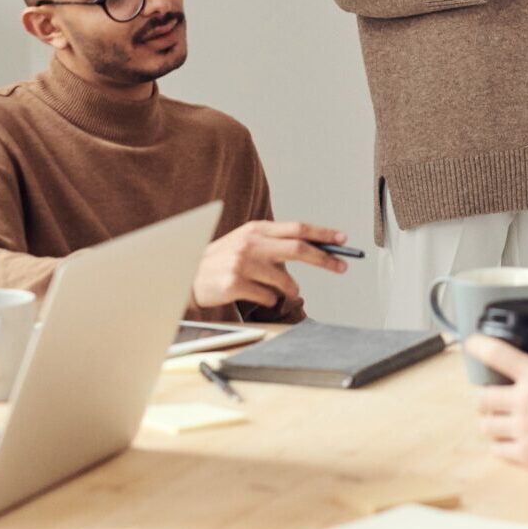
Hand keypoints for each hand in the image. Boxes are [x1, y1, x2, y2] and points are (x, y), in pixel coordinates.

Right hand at [193, 219, 348, 308]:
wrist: (184, 276)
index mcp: (256, 229)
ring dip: (288, 289)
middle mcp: (251, 243)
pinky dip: (270, 300)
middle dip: (325, 259)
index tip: (344, 240)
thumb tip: (315, 249)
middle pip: (299, 249)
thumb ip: (275, 244)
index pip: (298, 228)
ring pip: (284, 280)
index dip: (323, 233)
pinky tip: (257, 297)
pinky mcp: (234, 284)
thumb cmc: (222, 261)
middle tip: (342, 267)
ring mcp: (242, 263)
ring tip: (278, 290)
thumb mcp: (247, 243)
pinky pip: (268, 297)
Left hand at [468, 339, 527, 474]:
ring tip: (499, 423)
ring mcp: (521, 428)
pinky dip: (499, 445)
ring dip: (490, 423)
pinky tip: (508, 443)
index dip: (480, 346)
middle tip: (489, 399)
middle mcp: (524, 401)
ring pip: (485, 426)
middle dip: (483, 398)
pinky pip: (497, 450)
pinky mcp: (525, 454)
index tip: (472, 343)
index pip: (498, 355)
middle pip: (481, 397)